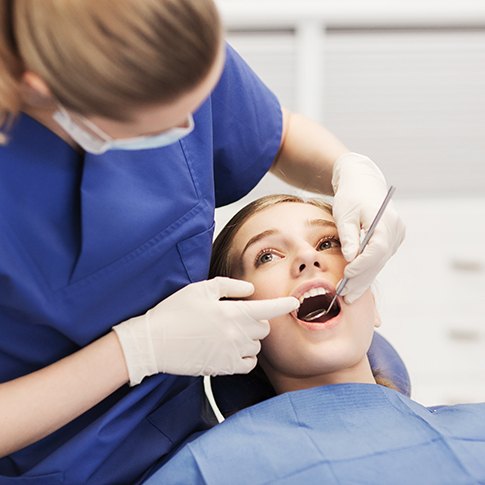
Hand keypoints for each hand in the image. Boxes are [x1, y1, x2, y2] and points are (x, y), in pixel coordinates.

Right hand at [113, 277, 298, 384]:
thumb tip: (250, 290)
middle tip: (238, 316)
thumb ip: (229, 286)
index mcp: (233, 313)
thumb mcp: (200, 289)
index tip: (294, 304)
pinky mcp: (223, 368)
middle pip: (263, 329)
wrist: (154, 342)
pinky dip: (245, 357)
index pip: (268, 309)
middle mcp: (236, 335)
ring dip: (250, 339)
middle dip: (257, 321)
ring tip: (230, 333)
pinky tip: (231, 349)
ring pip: (256, 347)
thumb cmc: (175, 311)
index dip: (284, 306)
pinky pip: (248, 365)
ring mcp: (231, 354)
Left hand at [332, 152, 404, 302]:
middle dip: (361, 280)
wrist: (362, 183)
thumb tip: (350, 258)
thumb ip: (348, 236)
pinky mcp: (391, 241)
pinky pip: (378, 260)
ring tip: (348, 297)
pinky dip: (366, 272)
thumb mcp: (345, 214)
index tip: (347, 275)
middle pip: (379, 261)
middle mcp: (396, 231)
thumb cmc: (350, 196)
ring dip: (364, 280)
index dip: (362, 265)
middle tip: (345, 296)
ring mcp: (396, 237)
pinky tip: (355, 286)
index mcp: (386, 222)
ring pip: (379, 263)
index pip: (377, 249)